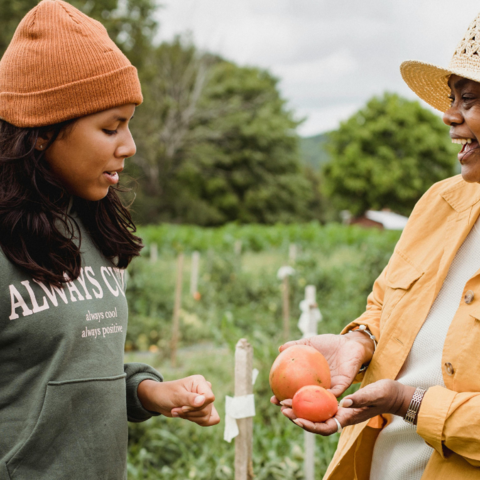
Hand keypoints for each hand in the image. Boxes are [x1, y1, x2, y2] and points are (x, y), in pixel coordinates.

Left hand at [137, 375, 220, 426]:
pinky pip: (208, 420)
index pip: (209, 397)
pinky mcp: (202, 409)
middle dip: (190, 413)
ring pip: (207, 416)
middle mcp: (205, 390)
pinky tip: (185, 416)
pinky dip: (196, 421)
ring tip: (179, 411)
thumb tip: (202, 401)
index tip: (183, 407)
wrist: (159, 400)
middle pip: (207, 409)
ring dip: (190, 417)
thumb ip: (190, 399)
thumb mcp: (177, 395)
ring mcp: (204, 400)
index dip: (198, 406)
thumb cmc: (167, 393)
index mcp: (200, 382)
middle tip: (177, 409)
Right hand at [271, 333, 373, 403]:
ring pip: (319, 402)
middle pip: (305, 402)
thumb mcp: (310, 343)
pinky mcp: (343, 385)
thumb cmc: (329, 344)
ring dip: (309, 408)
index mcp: (310, 380)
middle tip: (283, 409)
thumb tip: (280, 348)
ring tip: (299, 409)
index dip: (283, 397)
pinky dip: (327, 396)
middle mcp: (320, 387)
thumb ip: (296, 345)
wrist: (350, 342)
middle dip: (294, 409)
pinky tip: (318, 397)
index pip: (295, 392)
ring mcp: (331, 388)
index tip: (273, 399)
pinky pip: (335, 393)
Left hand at [279, 380, 415, 435]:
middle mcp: (339, 415)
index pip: (325, 427)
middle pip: (314, 421)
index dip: (310, 426)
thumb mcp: (373, 394)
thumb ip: (360, 399)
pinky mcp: (336, 401)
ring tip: (281, 399)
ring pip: (313, 412)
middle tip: (281, 406)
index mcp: (347, 418)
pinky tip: (295, 389)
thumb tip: (343, 401)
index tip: (297, 420)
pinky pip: (318, 402)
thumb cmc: (384, 394)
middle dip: (296, 416)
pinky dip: (306, 398)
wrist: (391, 393)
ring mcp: (337, 409)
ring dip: (297, 407)